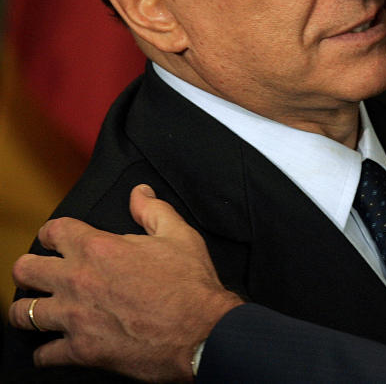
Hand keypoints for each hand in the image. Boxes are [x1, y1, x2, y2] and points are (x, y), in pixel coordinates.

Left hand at [8, 185, 242, 381]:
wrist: (200, 330)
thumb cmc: (190, 283)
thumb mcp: (179, 234)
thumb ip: (153, 210)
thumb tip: (140, 192)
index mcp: (98, 248)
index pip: (54, 231)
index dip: (52, 233)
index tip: (56, 239)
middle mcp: (77, 280)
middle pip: (25, 270)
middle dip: (29, 269)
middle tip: (39, 273)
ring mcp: (74, 317)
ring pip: (23, 312)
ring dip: (29, 309)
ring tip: (38, 309)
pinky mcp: (80, 350)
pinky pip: (44, 354)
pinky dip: (48, 351)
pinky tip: (56, 346)